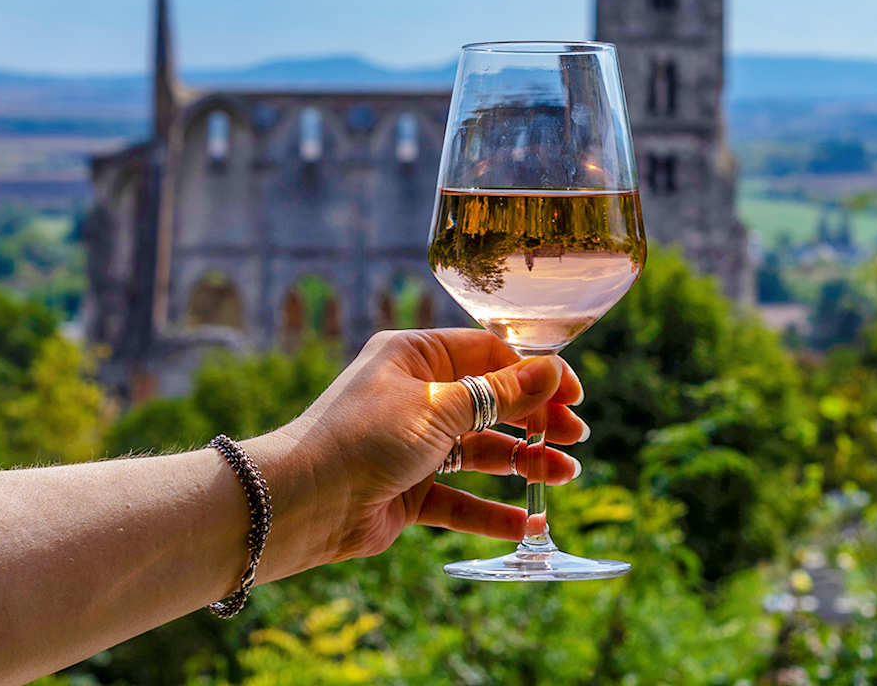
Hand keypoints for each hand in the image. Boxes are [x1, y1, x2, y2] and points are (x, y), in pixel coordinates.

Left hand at [262, 328, 587, 574]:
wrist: (301, 502)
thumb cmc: (364, 438)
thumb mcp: (439, 408)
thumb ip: (498, 395)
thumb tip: (551, 371)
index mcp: (415, 357)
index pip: (489, 355)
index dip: (535, 374)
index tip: (573, 395)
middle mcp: (416, 397)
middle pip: (491, 405)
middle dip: (535, 421)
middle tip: (575, 439)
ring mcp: (412, 446)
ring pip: (481, 453)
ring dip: (522, 464)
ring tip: (564, 476)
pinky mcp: (407, 492)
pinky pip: (459, 500)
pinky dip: (490, 511)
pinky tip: (525, 522)